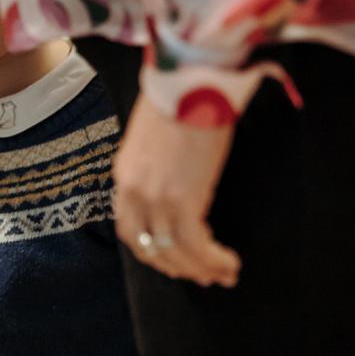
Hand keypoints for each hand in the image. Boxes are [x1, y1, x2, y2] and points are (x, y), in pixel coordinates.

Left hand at [112, 95, 240, 287]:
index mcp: (124, 175)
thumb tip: (179, 181)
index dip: (153, 250)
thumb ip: (158, 165)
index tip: (175, 261)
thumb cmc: (180, 97)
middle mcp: (133, 191)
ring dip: (200, 269)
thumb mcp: (156, 136)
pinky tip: (230, 263)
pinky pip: (195, 245)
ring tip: (224, 275)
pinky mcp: (182, 198)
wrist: (189, 78)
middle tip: (203, 277)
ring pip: (174, 251)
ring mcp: (155, 197)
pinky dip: (212, 259)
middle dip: (177, 267)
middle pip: (149, 247)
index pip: (131, 228)